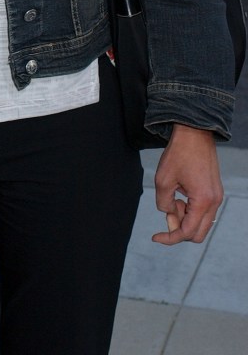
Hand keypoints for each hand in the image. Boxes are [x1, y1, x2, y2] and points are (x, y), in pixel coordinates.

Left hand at [152, 125, 222, 245]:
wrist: (194, 133)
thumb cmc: (178, 154)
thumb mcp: (163, 180)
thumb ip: (164, 203)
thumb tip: (169, 215)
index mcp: (203, 201)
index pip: (187, 232)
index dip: (170, 238)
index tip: (155, 237)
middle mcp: (214, 203)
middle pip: (197, 234)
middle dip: (179, 229)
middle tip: (167, 212)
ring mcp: (217, 198)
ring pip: (201, 223)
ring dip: (184, 218)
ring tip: (173, 198)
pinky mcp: (214, 192)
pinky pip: (203, 212)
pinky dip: (190, 210)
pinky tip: (180, 195)